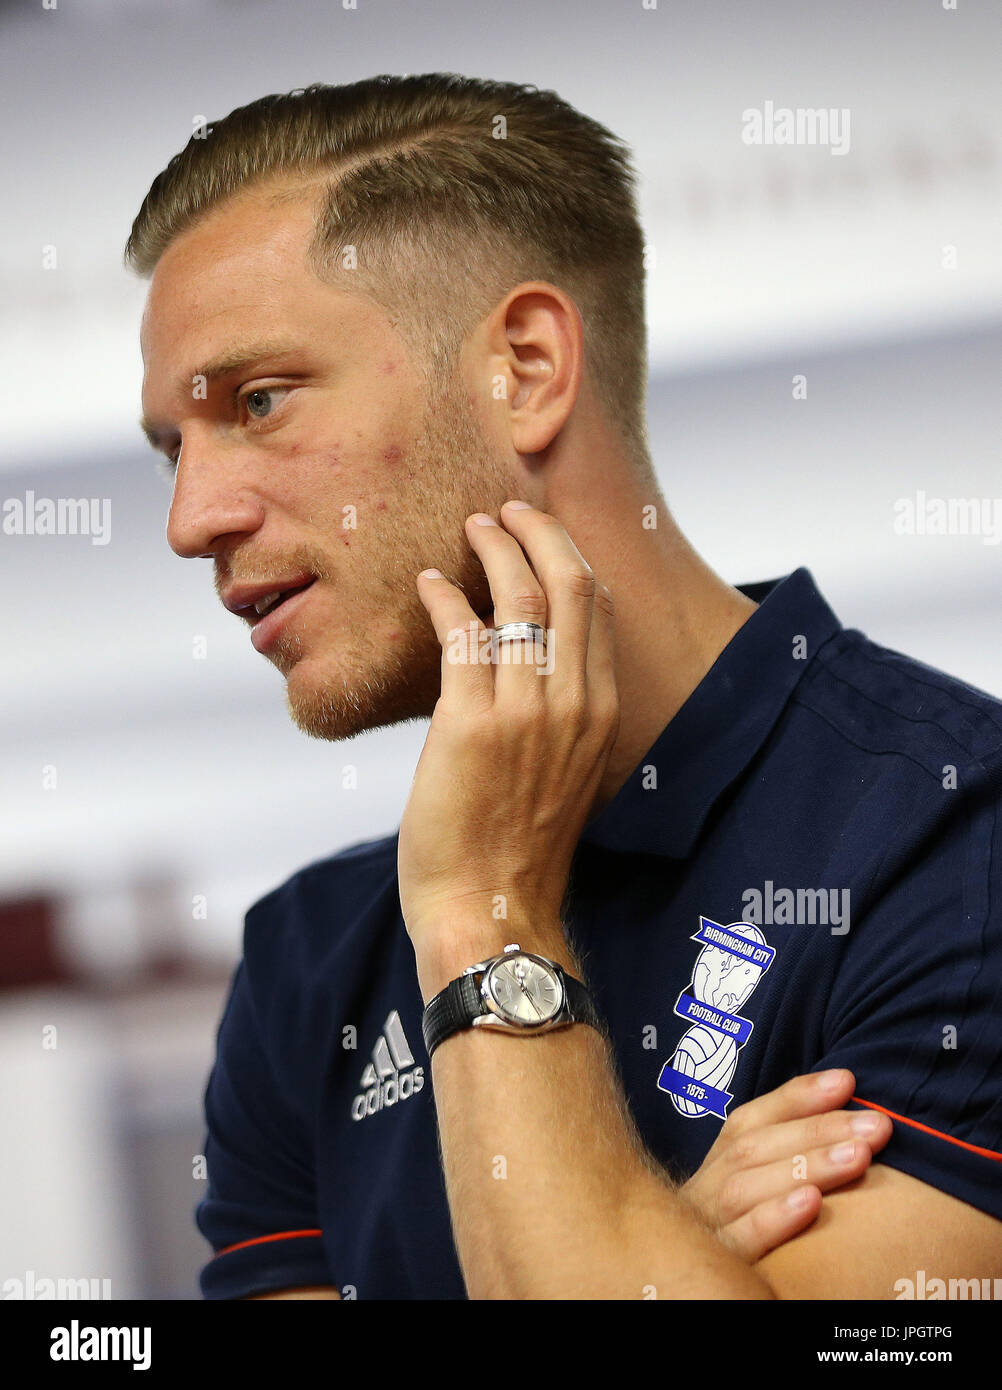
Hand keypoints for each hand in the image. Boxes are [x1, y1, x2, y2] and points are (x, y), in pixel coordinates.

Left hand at [397, 501, 618, 965]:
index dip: (570, 557)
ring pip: (519, 596)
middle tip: (507, 511)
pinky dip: (442, 596)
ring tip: (470, 527)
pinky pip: (461, 633)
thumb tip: (528, 664)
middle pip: (569, 583)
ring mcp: (525, 711)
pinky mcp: (470, 723)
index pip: (597, 609)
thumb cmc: (519, 847)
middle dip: (538, 532)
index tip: (542, 534)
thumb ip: (558, 715)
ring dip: (492, 548)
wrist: (491, 908)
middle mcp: (574, 703)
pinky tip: (426, 583)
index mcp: (601, 713)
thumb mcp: (564, 773)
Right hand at [676, 1069, 892, 1262]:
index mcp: (719, 1161)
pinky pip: (741, 1238)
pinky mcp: (719, 1259)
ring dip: (806, 1166)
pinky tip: (811, 1204)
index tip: (847, 1082)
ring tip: (858, 1157)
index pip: (753, 1119)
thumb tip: (844, 1098)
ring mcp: (708, 1222)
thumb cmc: (740, 1228)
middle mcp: (708, 1185)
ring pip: (748, 1187)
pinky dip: (774, 1218)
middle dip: (819, 1131)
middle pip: (755, 1148)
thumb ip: (787, 1150)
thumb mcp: (755, 1184)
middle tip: (876, 1126)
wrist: (683, 1275)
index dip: (798, 1097)